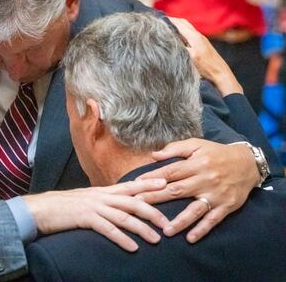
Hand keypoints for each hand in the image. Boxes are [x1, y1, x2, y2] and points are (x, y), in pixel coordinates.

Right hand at [23, 178, 168, 251]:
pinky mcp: (85, 218)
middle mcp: (101, 196)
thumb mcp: (86, 199)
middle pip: (133, 202)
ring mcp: (93, 206)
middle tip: (168, 223)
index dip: (148, 184)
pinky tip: (132, 248)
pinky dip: (122, 239)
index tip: (166, 184)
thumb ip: (103, 201)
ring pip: (124, 216)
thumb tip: (117, 206)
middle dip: (153, 212)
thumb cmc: (63, 206)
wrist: (42, 208)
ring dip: (142, 228)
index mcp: (102, 191)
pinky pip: (107, 229)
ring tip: (156, 239)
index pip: (130, 186)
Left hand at [136, 138, 257, 242]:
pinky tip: (191, 238)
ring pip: (195, 209)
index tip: (135, 185)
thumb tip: (153, 155)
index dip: (152, 178)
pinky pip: (213, 219)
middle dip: (157, 198)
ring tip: (165, 230)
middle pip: (177, 190)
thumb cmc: (216, 153)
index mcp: (195, 164)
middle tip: (139, 206)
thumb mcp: (197, 145)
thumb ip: (175, 149)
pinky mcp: (226, 206)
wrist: (248, 163)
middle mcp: (205, 179)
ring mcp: (215, 194)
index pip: (169, 172)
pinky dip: (202, 229)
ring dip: (180, 221)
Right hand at [168, 17, 242, 95]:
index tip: (158, 19)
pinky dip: (182, 32)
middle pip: (183, 23)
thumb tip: (169, 40)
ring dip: (177, 25)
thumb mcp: (191, 57)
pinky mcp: (202, 44)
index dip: (169, 20)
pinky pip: (190, 33)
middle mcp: (198, 35)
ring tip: (167, 27)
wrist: (221, 73)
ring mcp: (201, 39)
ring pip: (187, 27)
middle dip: (172, 20)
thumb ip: (180, 47)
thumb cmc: (206, 67)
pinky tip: (177, 37)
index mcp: (194, 37)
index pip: (179, 24)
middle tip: (161, 21)